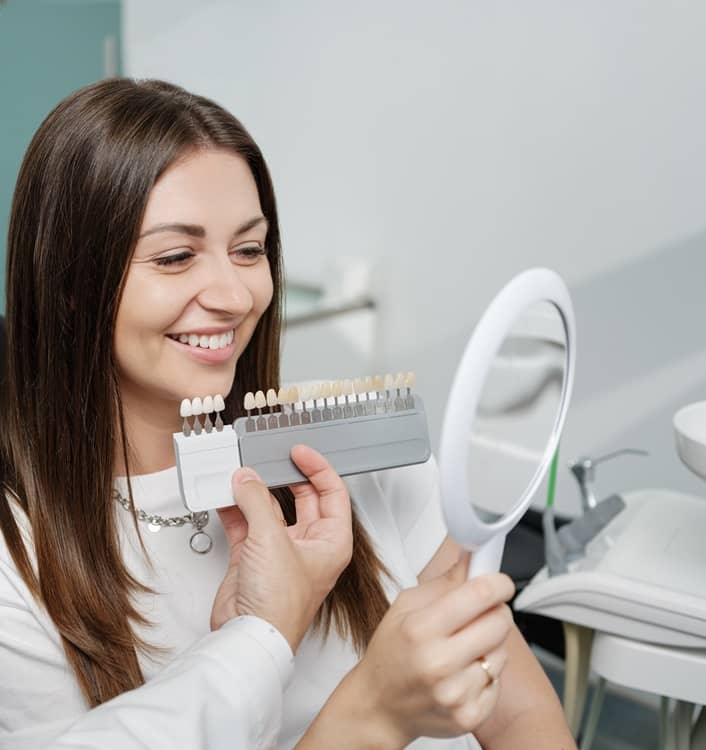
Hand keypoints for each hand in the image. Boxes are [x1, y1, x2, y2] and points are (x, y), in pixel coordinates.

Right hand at [210, 444, 352, 651]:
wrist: (247, 637)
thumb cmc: (279, 604)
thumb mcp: (272, 539)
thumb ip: (257, 501)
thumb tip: (247, 479)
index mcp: (331, 540)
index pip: (332, 493)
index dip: (318, 468)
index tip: (299, 452)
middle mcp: (309, 544)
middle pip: (302, 498)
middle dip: (284, 477)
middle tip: (269, 458)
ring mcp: (280, 550)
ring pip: (270, 509)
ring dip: (254, 492)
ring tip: (240, 473)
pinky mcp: (254, 557)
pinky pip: (246, 523)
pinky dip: (235, 509)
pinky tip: (225, 494)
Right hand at [351, 557, 514, 746]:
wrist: (379, 706)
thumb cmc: (391, 651)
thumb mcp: (405, 606)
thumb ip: (444, 582)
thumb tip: (472, 558)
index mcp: (421, 628)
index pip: (479, 595)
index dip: (498, 583)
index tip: (501, 582)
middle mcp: (439, 662)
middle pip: (499, 622)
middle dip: (496, 611)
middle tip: (483, 613)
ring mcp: (455, 693)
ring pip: (502, 653)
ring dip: (491, 644)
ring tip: (466, 647)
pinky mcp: (468, 717)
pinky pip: (498, 682)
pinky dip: (486, 674)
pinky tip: (464, 673)